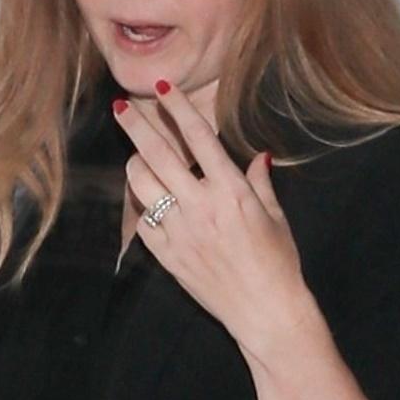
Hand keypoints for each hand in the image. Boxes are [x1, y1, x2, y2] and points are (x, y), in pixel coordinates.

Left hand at [116, 84, 323, 366]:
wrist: (266, 312)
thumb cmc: (278, 264)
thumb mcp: (275, 217)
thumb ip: (259, 182)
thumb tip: (258, 157)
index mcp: (231, 191)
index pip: (198, 137)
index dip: (177, 107)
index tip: (161, 87)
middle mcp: (201, 206)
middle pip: (157, 153)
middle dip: (136, 125)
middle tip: (121, 107)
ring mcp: (180, 231)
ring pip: (141, 184)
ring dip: (135, 164)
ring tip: (137, 156)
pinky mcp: (168, 255)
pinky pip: (143, 220)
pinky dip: (142, 204)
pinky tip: (148, 198)